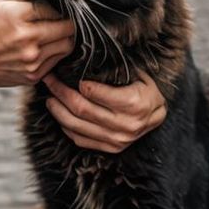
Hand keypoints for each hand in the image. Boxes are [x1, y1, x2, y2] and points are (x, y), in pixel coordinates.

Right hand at [0, 0, 74, 88]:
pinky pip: (55, 63)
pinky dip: (54, 54)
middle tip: (62, 18)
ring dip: (63, 38)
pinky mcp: (31, 76)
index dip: (61, 6)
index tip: (60, 6)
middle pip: (68, 29)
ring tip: (52, 33)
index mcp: (19, 17)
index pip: (56, 9)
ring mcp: (31, 61)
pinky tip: (42, 48)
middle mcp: (28, 40)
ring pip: (66, 47)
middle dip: (68, 22)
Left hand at [44, 71, 166, 151]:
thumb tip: (85, 59)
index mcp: (133, 103)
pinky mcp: (111, 149)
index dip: (75, 82)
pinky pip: (80, 140)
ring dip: (58, 111)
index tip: (63, 72)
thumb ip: (114, 70)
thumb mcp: (137, 74)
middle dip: (60, 92)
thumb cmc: (146, 90)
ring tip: (50, 98)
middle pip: (81, 109)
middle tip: (49, 81)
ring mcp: (117, 140)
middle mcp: (125, 125)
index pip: (94, 93)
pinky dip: (66, 127)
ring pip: (76, 126)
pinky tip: (60, 115)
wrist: (158, 116)